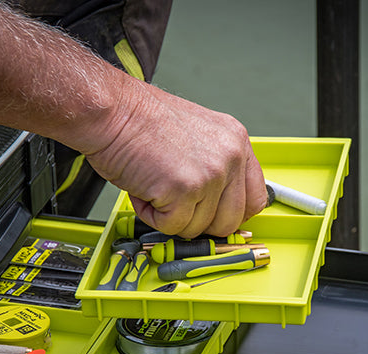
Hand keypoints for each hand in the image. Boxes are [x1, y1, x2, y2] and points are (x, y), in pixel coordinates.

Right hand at [81, 77, 265, 237]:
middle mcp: (229, 158)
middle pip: (229, 222)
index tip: (214, 216)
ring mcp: (209, 175)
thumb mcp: (199, 135)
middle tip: (176, 203)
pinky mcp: (184, 191)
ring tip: (155, 185)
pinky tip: (145, 190)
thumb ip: (218, 166)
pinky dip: (152, 216)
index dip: (232, 214)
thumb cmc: (142, 121)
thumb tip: (220, 206)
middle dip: (199, 221)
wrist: (112, 111)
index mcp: (236, 142)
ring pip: (198, 228)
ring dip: (171, 216)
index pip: (256, 199)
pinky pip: (173, 227)